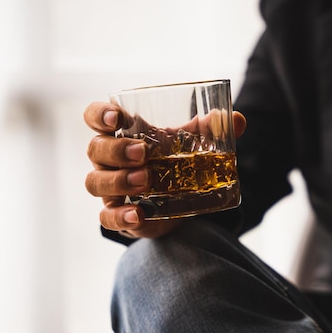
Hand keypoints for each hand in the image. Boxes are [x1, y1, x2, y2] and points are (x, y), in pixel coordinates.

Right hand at [84, 101, 246, 238]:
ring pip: (94, 182)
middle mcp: (110, 159)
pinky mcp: (118, 215)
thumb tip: (237, 119)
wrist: (179, 199)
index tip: (116, 117)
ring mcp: (111, 188)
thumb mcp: (193, 142)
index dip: (99, 114)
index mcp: (123, 132)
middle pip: (96, 149)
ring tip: (144, 181)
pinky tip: (138, 216)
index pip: (95, 116)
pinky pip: (107, 218)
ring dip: (118, 181)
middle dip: (116, 150)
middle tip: (142, 153)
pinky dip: (120, 217)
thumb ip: (212, 130)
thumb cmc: (176, 160)